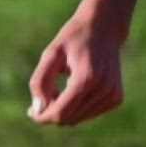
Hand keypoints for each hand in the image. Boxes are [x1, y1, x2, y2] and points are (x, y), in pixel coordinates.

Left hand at [27, 0, 127, 126]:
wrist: (104, 27)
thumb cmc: (73, 39)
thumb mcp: (51, 53)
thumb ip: (40, 81)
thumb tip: (38, 110)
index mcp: (87, 78)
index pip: (61, 113)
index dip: (42, 117)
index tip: (29, 112)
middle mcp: (103, 89)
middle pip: (68, 118)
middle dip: (52, 110)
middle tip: (45, 94)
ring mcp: (112, 95)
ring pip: (78, 119)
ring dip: (66, 108)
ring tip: (63, 85)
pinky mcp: (116, 98)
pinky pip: (89, 114)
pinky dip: (78, 107)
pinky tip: (78, 87)